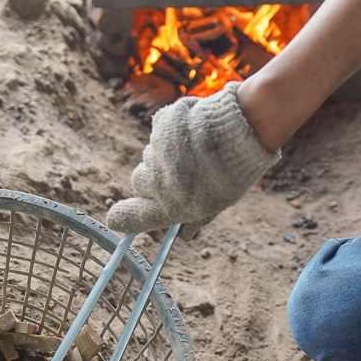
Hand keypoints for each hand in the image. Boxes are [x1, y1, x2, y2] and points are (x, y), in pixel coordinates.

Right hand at [106, 82, 279, 239]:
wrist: (245, 128)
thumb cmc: (235, 170)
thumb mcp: (219, 201)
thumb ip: (197, 218)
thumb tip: (184, 235)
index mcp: (172, 205)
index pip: (133, 217)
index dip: (123, 218)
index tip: (115, 219)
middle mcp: (159, 181)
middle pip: (139, 181)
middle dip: (153, 179)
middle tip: (178, 173)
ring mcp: (157, 152)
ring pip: (150, 156)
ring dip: (165, 155)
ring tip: (193, 150)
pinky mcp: (160, 126)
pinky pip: (158, 132)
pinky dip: (171, 132)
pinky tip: (193, 132)